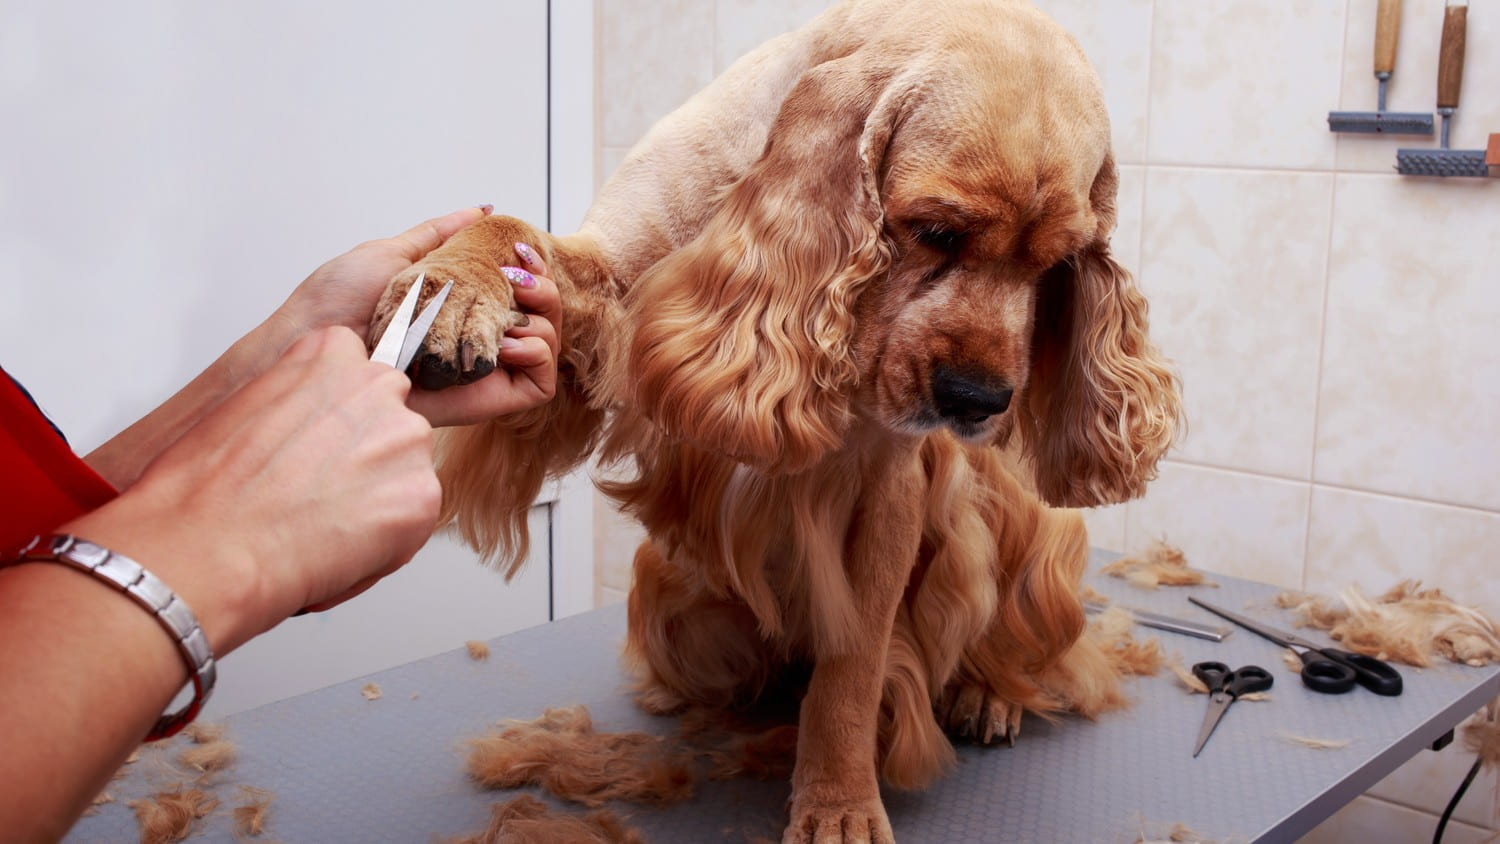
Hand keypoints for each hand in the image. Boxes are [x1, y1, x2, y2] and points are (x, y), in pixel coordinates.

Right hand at [68, 327, 440, 650]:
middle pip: (392, 425)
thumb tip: (315, 423)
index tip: (316, 448)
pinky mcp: (421, 496)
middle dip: (364, 459)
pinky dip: (383, 543)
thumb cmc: (205, 488)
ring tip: (321, 525)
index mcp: (333, 353)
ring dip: (376, 500)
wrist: (207, 548)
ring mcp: (406, 441)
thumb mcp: (248, 402)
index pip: (362, 378)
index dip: (338, 422)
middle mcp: (379, 387)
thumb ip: (298, 398)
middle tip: (319, 492)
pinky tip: (335, 549)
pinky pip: (411, 521)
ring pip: (405, 474)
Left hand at [271, 207, 559, 426]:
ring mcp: (485, 372)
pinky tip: (507, 344)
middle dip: (546, 291)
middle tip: (518, 280)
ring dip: (543, 319)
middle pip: (544, 318)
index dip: (535, 273)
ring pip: (547, 346)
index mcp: (461, 309)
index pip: (520, 294)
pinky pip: (540, 384)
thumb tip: (483, 210)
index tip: (523, 255)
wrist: (319, 343)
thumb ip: (439, 234)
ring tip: (509, 314)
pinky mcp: (489, 400)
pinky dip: (538, 354)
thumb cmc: (338, 303)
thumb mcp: (394, 253)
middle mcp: (477, 341)